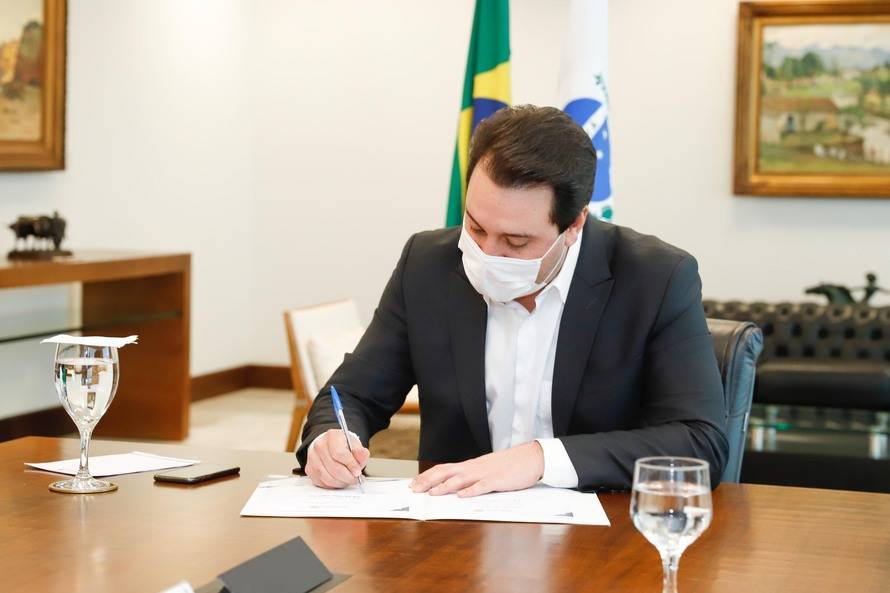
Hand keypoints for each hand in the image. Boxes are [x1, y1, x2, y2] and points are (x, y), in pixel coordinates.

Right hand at [305, 429, 369, 488]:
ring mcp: (312, 458)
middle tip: (355, 479)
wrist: (331, 446)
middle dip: (347, 477)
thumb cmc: (344, 446)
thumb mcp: (355, 445)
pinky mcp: (309, 469)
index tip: (358, 471)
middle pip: (333, 468)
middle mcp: (319, 446)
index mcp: (332, 436)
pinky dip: (333, 485)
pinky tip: (339, 480)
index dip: (350, 465)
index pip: (339, 453)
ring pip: (327, 477)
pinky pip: (321, 482)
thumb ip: (360, 451)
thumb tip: (363, 455)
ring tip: (348, 479)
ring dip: (341, 482)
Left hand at [410, 441, 543, 497]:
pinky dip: (471, 491)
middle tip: (414, 489)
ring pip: (461, 478)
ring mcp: (486, 473)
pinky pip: (483, 486)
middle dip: (428, 481)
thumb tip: (455, 487)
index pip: (444, 468)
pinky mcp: (498, 480)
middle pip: (447, 472)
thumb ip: (472, 476)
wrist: (531, 457)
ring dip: (445, 486)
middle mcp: (474, 467)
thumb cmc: (509, 465)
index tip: (414, 483)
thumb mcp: (486, 469)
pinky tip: (462, 496)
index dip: (427, 476)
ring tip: (432, 493)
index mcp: (471, 465)